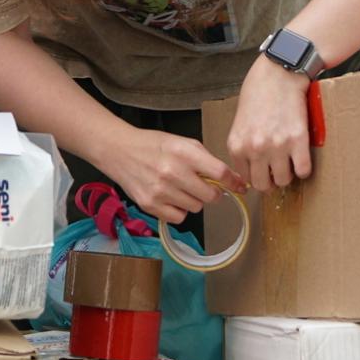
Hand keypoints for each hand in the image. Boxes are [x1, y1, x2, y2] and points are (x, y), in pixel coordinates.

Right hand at [98, 127, 244, 225]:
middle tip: (203, 186)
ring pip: (196, 208)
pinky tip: (170, 197)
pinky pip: (179, 218)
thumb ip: (205, 159)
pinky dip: (179, 210)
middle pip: (211, 196)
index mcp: (184, 153)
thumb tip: (230, 178)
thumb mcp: (182, 142)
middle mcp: (173, 172)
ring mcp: (161, 191)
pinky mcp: (150, 205)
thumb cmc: (153, 145)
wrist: (119, 151)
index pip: (220, 173)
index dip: (234, 182)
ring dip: (193, 200)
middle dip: (212, 192)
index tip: (240, 186)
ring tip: (180, 188)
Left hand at [227, 56, 313, 191]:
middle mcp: (254, 149)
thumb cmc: (259, 93)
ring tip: (290, 160)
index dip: (256, 175)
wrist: (279, 73)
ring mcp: (276, 146)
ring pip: (284, 180)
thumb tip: (252, 169)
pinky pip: (303, 170)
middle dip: (271, 180)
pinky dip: (304, 168)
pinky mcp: (298, 141)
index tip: (264, 170)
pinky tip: (301, 157)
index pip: (245, 178)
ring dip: (288, 173)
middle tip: (277, 170)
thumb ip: (244, 146)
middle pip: (263, 185)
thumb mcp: (240, 122)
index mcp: (237, 145)